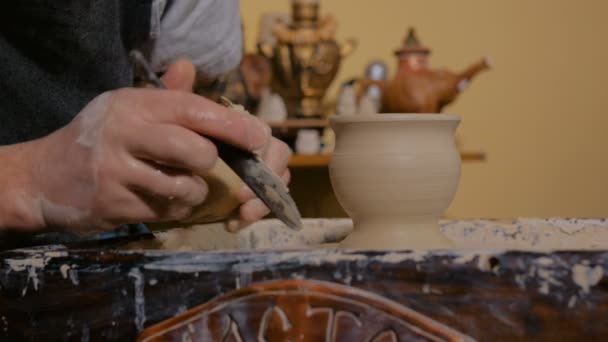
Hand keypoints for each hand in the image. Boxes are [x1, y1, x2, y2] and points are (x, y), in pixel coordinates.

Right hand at [9, 61, 271, 231]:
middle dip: (210, 162)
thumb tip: (188, 67)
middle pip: (195, 150)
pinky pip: (166, 212)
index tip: (259, 136)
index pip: (194, 110)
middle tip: (205, 164)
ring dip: (193, 192)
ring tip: (181, 185)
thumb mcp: (127, 108)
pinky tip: (161, 201)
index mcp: (135, 104)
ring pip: (184, 187)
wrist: (45, 176)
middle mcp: (125, 133)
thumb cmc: (100, 139)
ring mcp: (117, 171)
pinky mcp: (114, 204)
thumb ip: (164, 94)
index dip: (233, 125)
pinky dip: (175, 209)